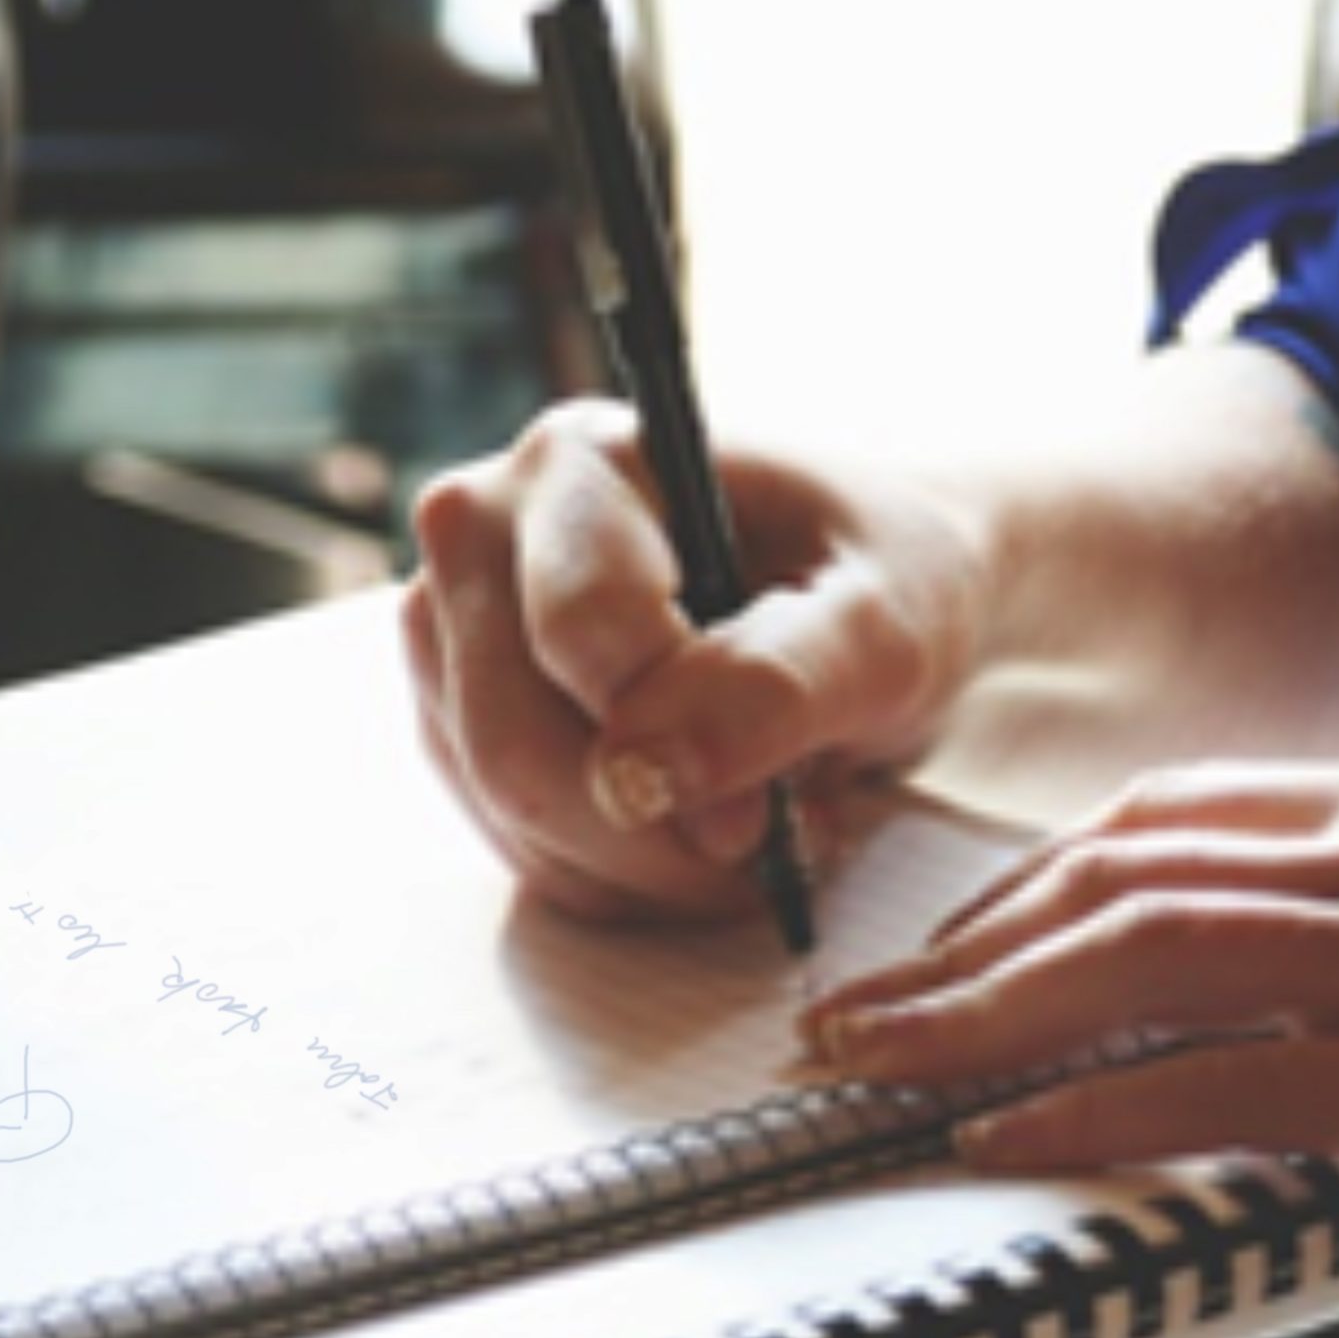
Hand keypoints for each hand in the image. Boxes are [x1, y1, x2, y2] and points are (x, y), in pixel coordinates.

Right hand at [401, 400, 990, 919]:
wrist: (867, 598)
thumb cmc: (880, 583)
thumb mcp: (885, 626)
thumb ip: (779, 683)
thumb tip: (645, 774)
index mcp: (582, 460)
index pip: (580, 631)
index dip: (680, 741)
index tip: (774, 803)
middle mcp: (485, 528)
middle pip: (517, 743)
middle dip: (657, 833)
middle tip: (773, 839)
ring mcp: (453, 628)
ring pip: (509, 812)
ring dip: (647, 865)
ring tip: (755, 824)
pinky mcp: (459, 717)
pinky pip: (518, 846)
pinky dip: (622, 876)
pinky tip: (700, 833)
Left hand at [802, 754, 1338, 1255]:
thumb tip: (1302, 936)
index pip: (1160, 814)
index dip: (1028, 877)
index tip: (950, 939)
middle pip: (1114, 872)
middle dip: (960, 942)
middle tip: (853, 1008)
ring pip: (1141, 956)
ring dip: (981, 1013)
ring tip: (876, 1066)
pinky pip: (1232, 1083)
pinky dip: (1097, 1110)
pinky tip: (1008, 1139)